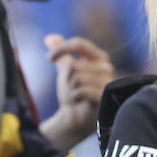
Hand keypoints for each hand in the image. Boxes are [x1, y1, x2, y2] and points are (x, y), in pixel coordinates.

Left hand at [43, 34, 114, 148]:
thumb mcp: (66, 72)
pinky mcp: (105, 97)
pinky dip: (75, 97)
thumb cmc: (74, 94)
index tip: (49, 59)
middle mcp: (107, 68)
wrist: (76, 119)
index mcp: (99, 57)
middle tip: (72, 89)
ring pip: (78, 78)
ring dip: (71, 90)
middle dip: (67, 79)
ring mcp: (108, 83)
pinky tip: (79, 102)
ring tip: (77, 97)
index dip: (62, 49)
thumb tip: (49, 37)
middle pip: (75, 65)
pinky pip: (82, 90)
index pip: (80, 44)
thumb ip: (61, 55)